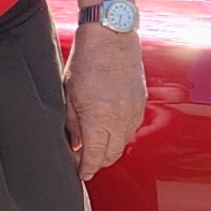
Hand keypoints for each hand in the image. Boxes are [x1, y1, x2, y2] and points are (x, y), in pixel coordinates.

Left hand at [64, 23, 145, 179]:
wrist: (112, 36)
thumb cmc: (86, 61)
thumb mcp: (68, 94)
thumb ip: (72, 123)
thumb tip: (74, 144)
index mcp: (99, 119)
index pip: (94, 157)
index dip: (86, 170)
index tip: (80, 174)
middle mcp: (120, 119)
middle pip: (111, 155)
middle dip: (98, 163)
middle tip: (85, 162)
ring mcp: (134, 111)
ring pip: (123, 143)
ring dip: (110, 148)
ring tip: (95, 145)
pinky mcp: (141, 102)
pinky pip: (132, 128)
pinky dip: (120, 134)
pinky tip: (109, 128)